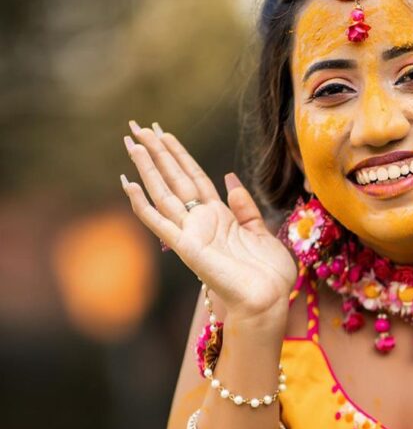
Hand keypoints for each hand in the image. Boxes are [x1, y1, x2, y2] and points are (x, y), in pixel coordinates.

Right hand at [120, 121, 296, 322]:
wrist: (269, 301)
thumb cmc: (268, 275)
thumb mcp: (261, 232)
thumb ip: (245, 207)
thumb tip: (230, 178)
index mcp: (219, 217)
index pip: (194, 177)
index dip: (178, 154)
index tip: (163, 132)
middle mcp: (201, 222)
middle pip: (174, 178)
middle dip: (156, 152)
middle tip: (136, 126)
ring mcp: (191, 234)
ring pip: (163, 193)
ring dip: (146, 168)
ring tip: (131, 143)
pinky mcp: (186, 247)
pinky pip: (159, 222)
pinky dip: (142, 204)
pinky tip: (128, 184)